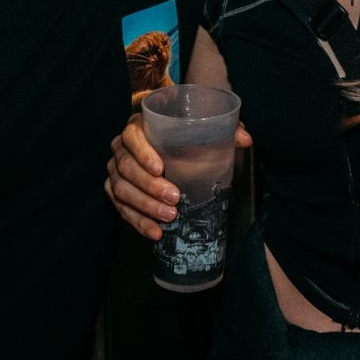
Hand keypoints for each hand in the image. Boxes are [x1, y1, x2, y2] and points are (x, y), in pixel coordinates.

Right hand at [104, 113, 252, 240]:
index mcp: (138, 127)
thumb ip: (223, 130)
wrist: (164, 152)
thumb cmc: (182, 138)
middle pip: (127, 167)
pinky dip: (138, 222)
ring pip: (121, 190)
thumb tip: (246, 139)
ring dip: (145, 206)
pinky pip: (121, 209)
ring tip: (169, 217)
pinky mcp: (114, 192)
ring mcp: (115, 171)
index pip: (132, 136)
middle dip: (149, 186)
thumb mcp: (201, 130)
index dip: (143, 152)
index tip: (161, 168)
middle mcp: (120, 148)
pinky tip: (156, 232)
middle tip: (174, 199)